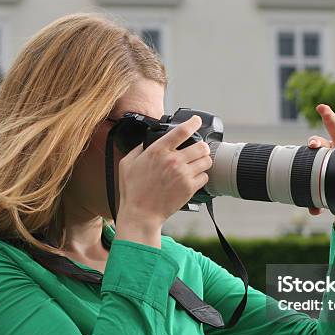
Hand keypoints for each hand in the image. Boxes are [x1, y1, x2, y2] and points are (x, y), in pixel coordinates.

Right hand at [116, 115, 211, 230]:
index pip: (182, 131)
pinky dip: (201, 177)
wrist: (141, 214)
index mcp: (157, 151)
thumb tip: (147, 142)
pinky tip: (194, 178)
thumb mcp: (127, 163)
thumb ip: (139, 149)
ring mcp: (183, 174)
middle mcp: (173, 160)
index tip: (197, 120)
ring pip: (206, 160)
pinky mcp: (189, 188)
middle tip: (198, 150)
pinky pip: (205, 177)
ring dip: (203, 161)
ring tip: (197, 164)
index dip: (193, 122)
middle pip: (201, 146)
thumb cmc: (133, 191)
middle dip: (201, 147)